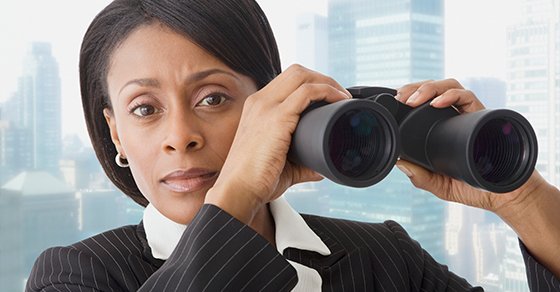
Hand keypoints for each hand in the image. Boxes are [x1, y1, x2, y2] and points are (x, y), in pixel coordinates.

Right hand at [205, 64, 350, 223]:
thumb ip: (301, 165)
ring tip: (342, 97)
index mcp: (257, 108)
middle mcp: (259, 101)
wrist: (237, 191)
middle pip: (296, 72)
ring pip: (301, 75)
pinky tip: (339, 101)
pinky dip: (327, 91)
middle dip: (322, 78)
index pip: (287, 82)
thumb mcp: (281, 167)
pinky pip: (307, 92)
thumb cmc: (255, 182)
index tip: (329, 99)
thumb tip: (319, 169)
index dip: (311, 85)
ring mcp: (266, 107)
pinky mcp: (276, 117)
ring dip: (327, 82)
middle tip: (340, 95)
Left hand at [395, 79, 559, 277]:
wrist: (506, 195)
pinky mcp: (483, 116)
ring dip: (429, 87)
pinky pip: (468, 97)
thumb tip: (399, 162)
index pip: (423, 104)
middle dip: (414, 88)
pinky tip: (438, 103)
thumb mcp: (440, 185)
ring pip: (449, 86)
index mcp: (441, 130)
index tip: (394, 102)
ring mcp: (469, 115)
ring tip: (413, 99)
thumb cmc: (474, 188)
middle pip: (433, 90)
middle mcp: (455, 118)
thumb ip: (421, 177)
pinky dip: (452, 95)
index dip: (408, 97)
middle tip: (400, 97)